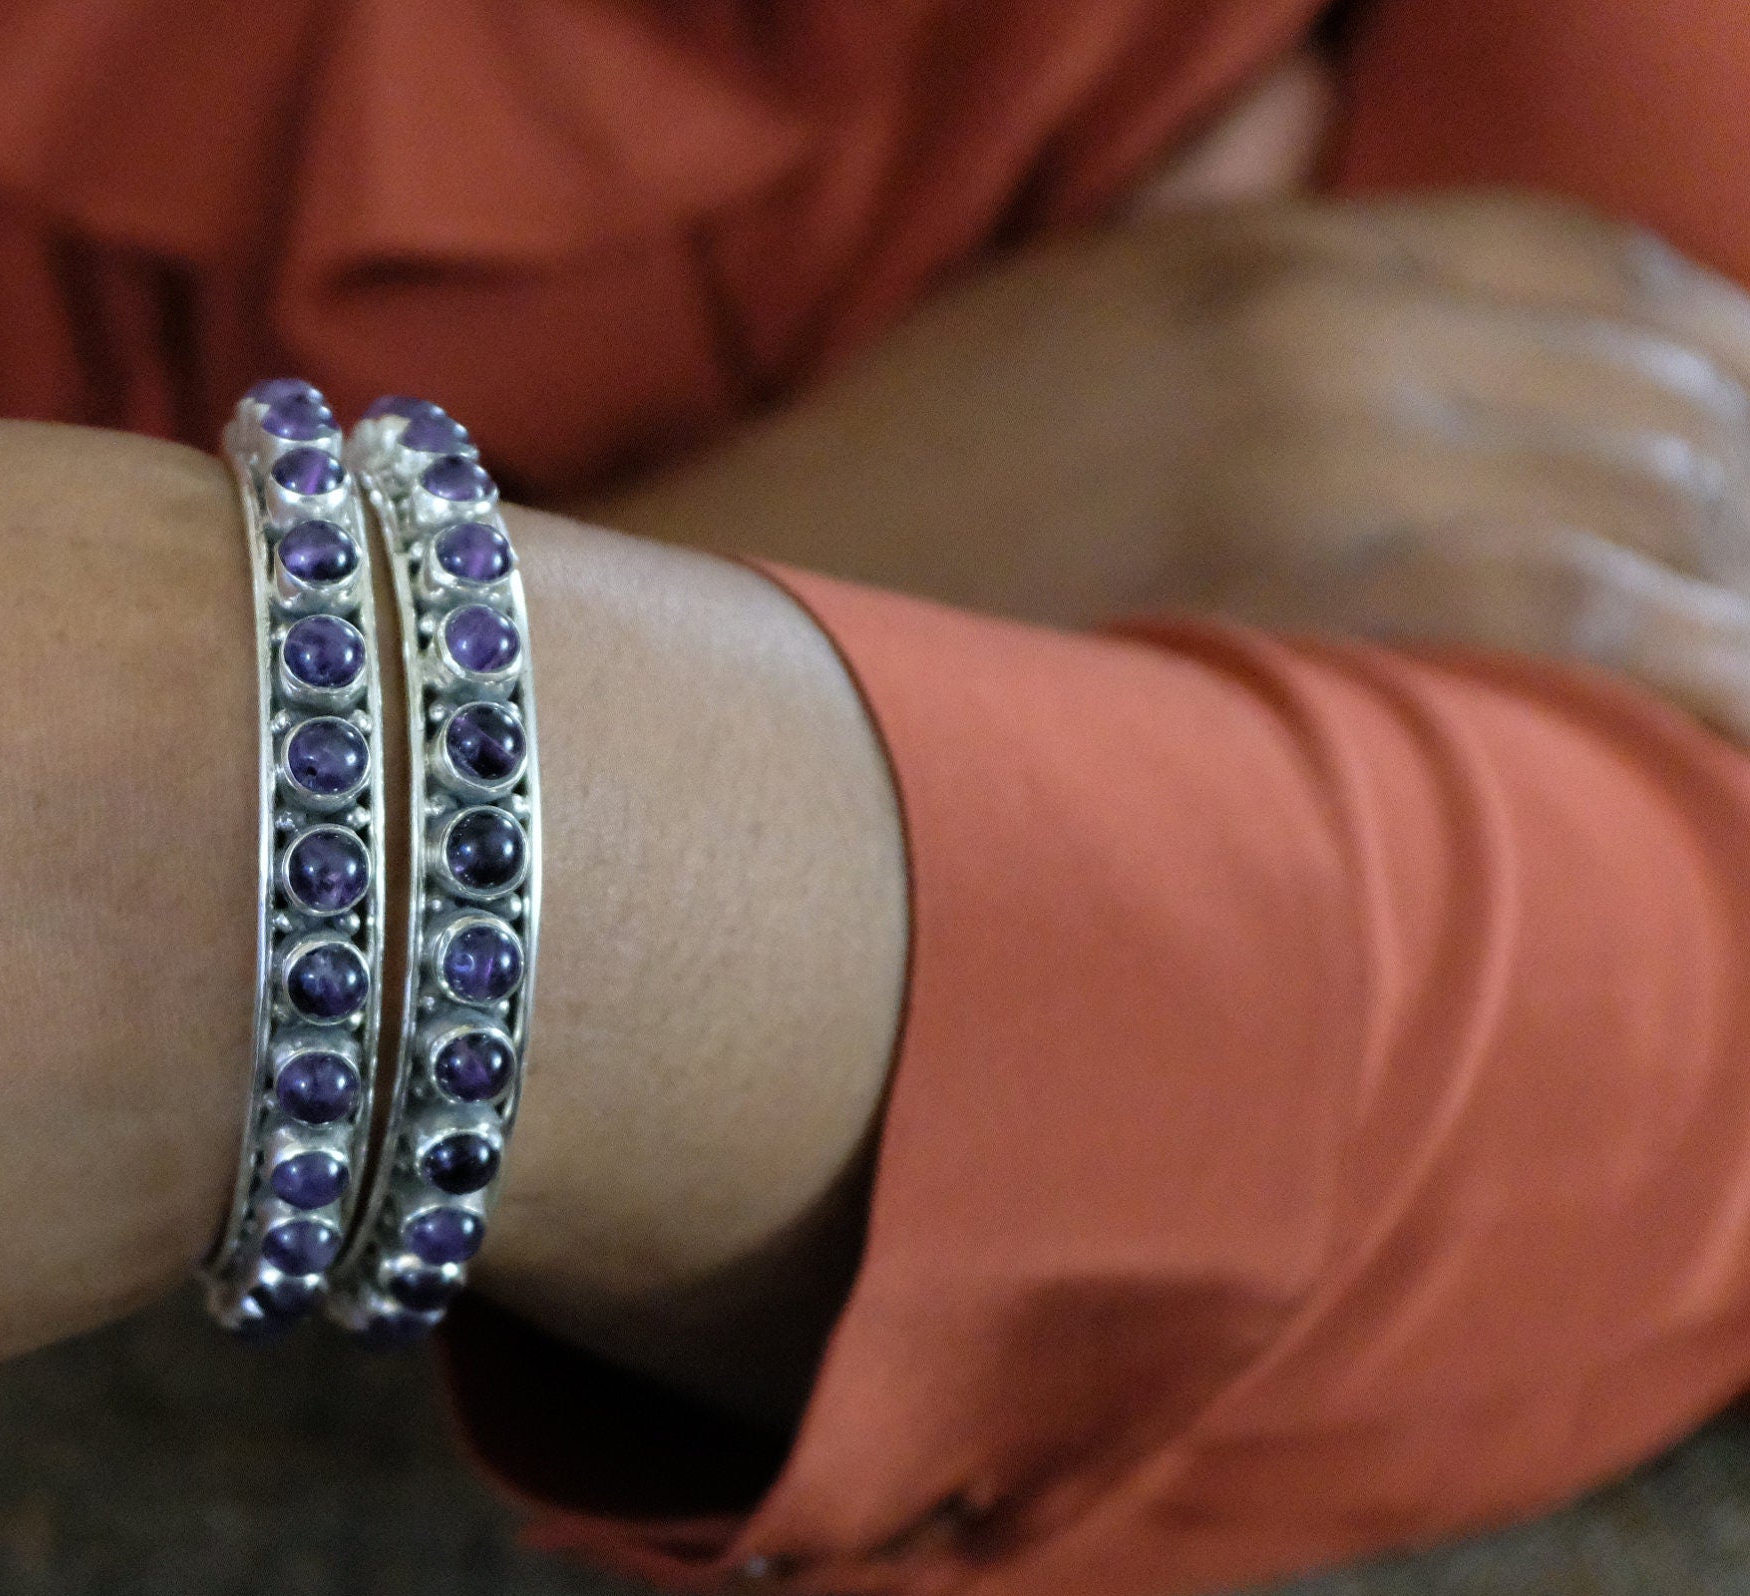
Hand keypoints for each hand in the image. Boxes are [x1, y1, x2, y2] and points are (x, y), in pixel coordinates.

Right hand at [587, 192, 1749, 737]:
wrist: (737, 604)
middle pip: (1642, 368)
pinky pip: (1566, 600)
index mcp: (1264, 250)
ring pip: (1637, 479)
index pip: (1574, 257)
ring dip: (1749, 571)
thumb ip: (1210, 190)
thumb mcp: (1052, 294)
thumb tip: (1315, 96)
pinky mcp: (1292, 567)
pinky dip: (1695, 658)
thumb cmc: (886, 484)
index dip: (1706, 337)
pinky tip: (1746, 708)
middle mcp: (1316, 320)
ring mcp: (1310, 436)